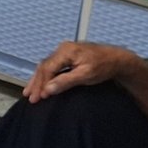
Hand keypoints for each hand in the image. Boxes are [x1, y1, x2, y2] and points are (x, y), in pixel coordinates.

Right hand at [23, 41, 143, 102]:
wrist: (117, 59)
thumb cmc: (104, 66)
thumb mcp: (86, 75)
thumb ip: (66, 81)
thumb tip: (48, 89)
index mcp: (67, 51)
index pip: (48, 69)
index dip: (42, 84)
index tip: (39, 97)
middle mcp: (63, 49)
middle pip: (44, 67)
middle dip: (36, 83)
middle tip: (30, 98)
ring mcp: (64, 51)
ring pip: (46, 66)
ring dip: (38, 80)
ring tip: (29, 92)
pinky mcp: (67, 56)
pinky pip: (51, 65)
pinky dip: (45, 76)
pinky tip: (41, 83)